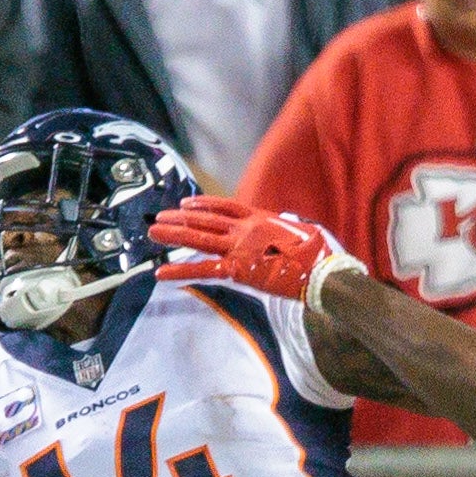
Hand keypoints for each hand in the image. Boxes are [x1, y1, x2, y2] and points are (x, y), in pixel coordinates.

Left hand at [147, 197, 361, 307]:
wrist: (323, 272)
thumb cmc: (320, 256)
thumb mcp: (303, 232)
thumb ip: (287, 227)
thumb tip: (285, 225)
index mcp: (261, 218)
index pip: (226, 207)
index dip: (204, 205)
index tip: (187, 203)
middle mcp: (246, 229)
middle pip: (206, 220)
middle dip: (181, 218)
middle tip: (160, 216)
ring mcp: (241, 247)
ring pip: (200, 238)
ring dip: (174, 235)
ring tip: (152, 233)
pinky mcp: (238, 269)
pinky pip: (203, 269)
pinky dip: (181, 270)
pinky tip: (161, 273)